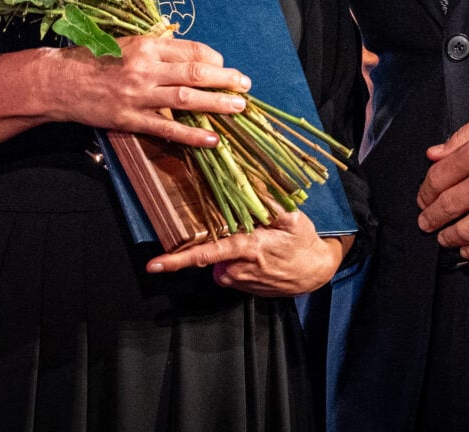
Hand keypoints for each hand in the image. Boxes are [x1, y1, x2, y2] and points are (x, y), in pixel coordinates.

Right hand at [47, 34, 251, 148]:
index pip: (191, 51)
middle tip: (245, 85)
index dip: (214, 58)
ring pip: (186, 99)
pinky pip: (167, 129)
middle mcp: (146, 68)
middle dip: (225, 79)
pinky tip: (212, 139)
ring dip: (216, 104)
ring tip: (238, 107)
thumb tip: (191, 55)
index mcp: (147, 46)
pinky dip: (192, 135)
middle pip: (195, 73)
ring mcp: (139, 95)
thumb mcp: (127, 44)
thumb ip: (158, 48)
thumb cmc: (95, 59)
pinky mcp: (130, 119)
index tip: (225, 66)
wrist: (60, 81)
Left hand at [146, 206, 350, 294]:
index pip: (205, 255)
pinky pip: (227, 267)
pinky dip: (236, 258)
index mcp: (246, 249)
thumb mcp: (293, 218)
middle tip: (247, 228)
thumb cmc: (303, 244)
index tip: (153, 265)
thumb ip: (269, 202)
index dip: (176, 261)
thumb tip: (249, 182)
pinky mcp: (240, 286)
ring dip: (230, 247)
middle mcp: (236, 268)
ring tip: (258, 242)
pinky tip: (258, 253)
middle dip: (217, 237)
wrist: (315, 273)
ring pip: (218, 258)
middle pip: (210, 250)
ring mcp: (237, 280)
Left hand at [416, 103, 468, 260]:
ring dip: (449, 237)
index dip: (425, 192)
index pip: (438, 179)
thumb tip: (433, 155)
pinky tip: (467, 251)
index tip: (424, 198)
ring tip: (444, 237)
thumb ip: (462, 135)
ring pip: (466, 230)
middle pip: (447, 206)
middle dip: (431, 217)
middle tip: (426, 222)